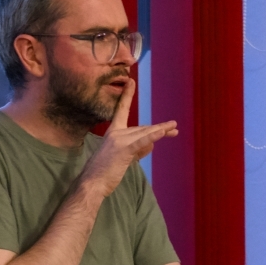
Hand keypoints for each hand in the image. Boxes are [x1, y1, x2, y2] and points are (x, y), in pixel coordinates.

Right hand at [79, 79, 177, 197]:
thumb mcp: (122, 157)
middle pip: (142, 128)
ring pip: (145, 133)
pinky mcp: (124, 150)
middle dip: (159, 129)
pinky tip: (162, 133)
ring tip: (174, 129)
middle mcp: (115, 133)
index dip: (127, 95)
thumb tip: (152, 144)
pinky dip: (153, 137)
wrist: (92, 183)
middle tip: (174, 129)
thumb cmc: (104, 172)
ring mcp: (119, 140)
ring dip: (161, 132)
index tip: (131, 81)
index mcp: (112, 133)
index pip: (121, 110)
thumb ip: (138, 149)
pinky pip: (142, 141)